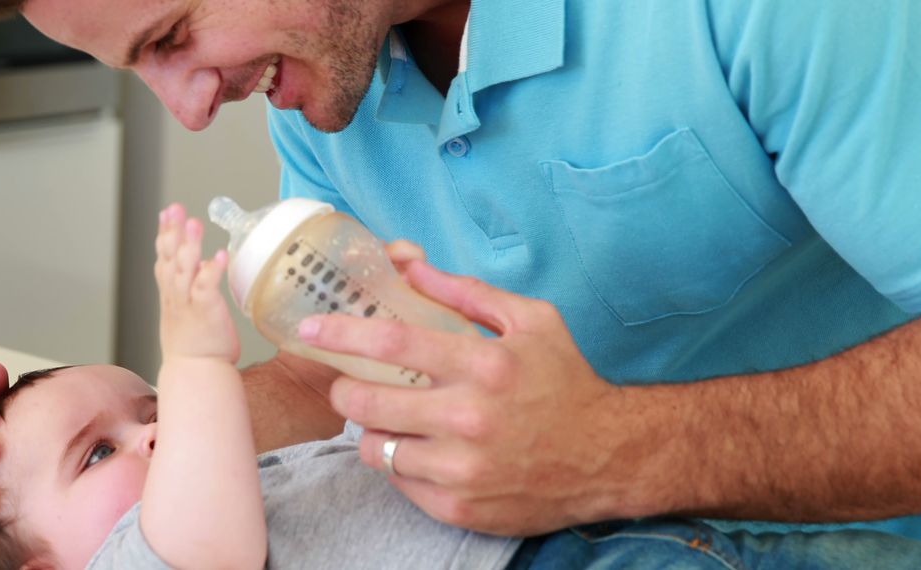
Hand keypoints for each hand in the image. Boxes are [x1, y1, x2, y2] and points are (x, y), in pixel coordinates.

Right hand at [155, 203, 238, 363]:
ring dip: (189, 245)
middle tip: (176, 208)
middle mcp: (175, 295)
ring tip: (194, 223)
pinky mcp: (205, 311)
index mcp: (171, 293)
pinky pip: (207, 287)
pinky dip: (211, 270)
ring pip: (185, 269)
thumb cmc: (195, 344)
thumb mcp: (186, 309)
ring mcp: (188, 302)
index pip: (164, 257)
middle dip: (172, 231)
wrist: (194, 373)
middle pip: (170, 257)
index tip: (167, 212)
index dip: (164, 233)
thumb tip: (200, 262)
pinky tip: (218, 255)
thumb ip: (191, 285)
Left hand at [296, 260, 629, 535]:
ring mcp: (463, 469)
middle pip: (368, 401)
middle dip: (345, 389)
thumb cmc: (565, 382)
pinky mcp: (460, 508)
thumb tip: (411, 268)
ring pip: (377, 448)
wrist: (608, 456)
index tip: (312, 329)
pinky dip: (401, 465)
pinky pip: (400, 484)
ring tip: (394, 419)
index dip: (342, 334)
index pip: (391, 343)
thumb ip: (467, 294)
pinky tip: (423, 451)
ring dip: (374, 430)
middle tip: (350, 383)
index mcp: (483, 365)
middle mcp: (469, 419)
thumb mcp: (531, 321)